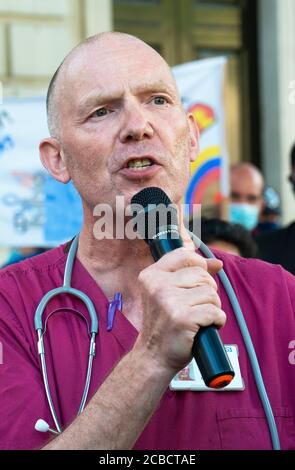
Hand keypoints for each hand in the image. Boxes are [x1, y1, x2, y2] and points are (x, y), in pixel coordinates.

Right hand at [135, 247, 225, 372]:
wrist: (153, 357)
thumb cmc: (163, 325)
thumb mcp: (167, 293)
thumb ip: (189, 274)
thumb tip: (217, 262)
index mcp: (151, 276)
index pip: (184, 255)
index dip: (199, 265)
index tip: (199, 280)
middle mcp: (157, 285)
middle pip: (202, 275)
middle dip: (207, 291)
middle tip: (196, 307)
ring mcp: (169, 302)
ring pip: (210, 293)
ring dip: (212, 307)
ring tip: (199, 318)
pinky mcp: (183, 318)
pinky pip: (215, 312)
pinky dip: (216, 321)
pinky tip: (205, 327)